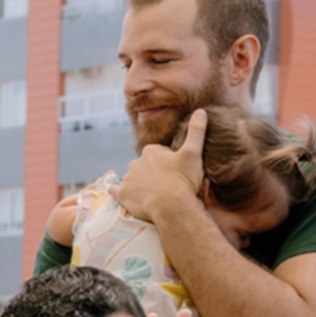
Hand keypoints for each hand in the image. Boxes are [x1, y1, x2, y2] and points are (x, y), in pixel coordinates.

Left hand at [109, 108, 207, 224]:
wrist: (171, 206)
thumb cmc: (184, 179)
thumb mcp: (194, 152)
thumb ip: (196, 131)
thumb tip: (201, 110)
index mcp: (151, 151)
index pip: (157, 153)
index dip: (166, 162)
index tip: (174, 171)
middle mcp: (135, 162)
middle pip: (144, 166)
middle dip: (152, 173)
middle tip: (166, 184)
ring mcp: (128, 179)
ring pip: (132, 178)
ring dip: (140, 184)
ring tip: (154, 194)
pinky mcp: (122, 194)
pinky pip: (115, 190)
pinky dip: (118, 191)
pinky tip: (122, 194)